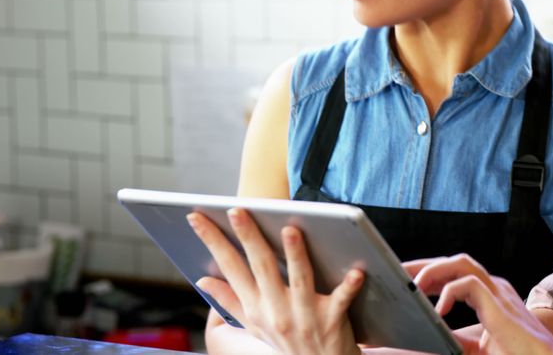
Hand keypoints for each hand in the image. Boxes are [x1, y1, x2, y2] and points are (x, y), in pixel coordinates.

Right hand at [188, 209, 363, 354]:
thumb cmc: (287, 341)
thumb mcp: (253, 325)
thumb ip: (230, 301)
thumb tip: (204, 279)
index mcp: (255, 307)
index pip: (230, 268)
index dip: (212, 242)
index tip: (196, 218)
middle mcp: (276, 311)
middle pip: (261, 267)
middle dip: (248, 237)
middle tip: (237, 210)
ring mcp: (304, 316)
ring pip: (300, 280)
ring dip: (295, 255)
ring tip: (290, 230)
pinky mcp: (331, 320)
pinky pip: (341, 300)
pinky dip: (349, 287)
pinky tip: (356, 271)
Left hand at [405, 255, 552, 354]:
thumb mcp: (476, 348)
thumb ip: (456, 338)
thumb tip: (430, 335)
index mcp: (490, 295)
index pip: (455, 272)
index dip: (430, 273)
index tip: (407, 281)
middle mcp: (494, 287)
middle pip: (453, 261)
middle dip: (423, 265)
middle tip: (396, 274)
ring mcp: (498, 292)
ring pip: (460, 262)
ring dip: (432, 270)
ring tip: (412, 287)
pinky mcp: (498, 303)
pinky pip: (468, 283)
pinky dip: (449, 292)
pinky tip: (439, 310)